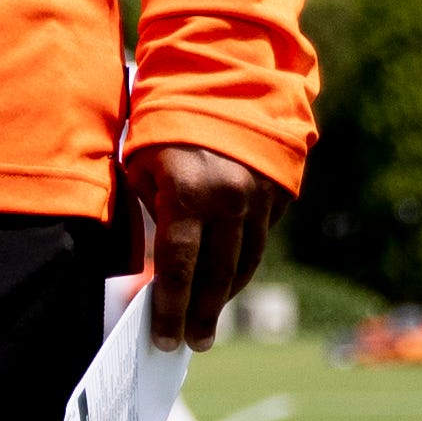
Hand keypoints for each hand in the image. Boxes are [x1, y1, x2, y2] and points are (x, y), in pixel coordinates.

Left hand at [126, 141, 281, 350]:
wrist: (222, 77)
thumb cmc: (164, 122)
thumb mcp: (141, 163)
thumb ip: (147, 212)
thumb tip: (145, 267)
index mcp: (188, 193)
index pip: (176, 267)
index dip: (169, 308)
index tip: (164, 340)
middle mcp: (229, 200)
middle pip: (215, 276)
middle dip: (200, 315)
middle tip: (192, 343)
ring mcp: (260, 198)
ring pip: (245, 264)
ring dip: (225, 298)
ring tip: (209, 323)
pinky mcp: (280, 193)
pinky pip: (260, 240)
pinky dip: (244, 265)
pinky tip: (228, 283)